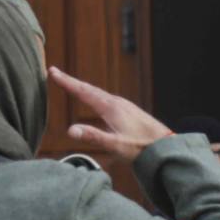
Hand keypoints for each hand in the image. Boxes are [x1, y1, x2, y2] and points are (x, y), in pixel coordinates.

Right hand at [50, 66, 172, 162]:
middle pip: (90, 89)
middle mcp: (117, 103)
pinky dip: (95, 95)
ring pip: (99, 93)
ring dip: (83, 88)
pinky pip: (107, 99)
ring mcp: (125, 106)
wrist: (167, 146)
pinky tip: (97, 101)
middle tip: (55, 73)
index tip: (52, 72)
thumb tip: (71, 130)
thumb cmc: (143, 147)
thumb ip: (94, 136)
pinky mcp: (129, 111)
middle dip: (72, 82)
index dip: (67, 82)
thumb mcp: (116, 145)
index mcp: (111, 108)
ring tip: (71, 84)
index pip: (84, 91)